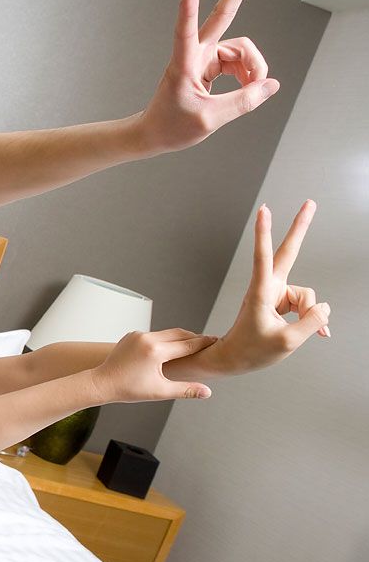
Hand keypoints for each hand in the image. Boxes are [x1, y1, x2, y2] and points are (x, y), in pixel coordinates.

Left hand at [93, 329, 216, 402]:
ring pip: (166, 333)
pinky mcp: (132, 335)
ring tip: (193, 344)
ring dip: (179, 338)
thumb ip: (186, 389)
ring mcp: (138, 335)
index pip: (187, 344)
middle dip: (194, 338)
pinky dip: (165, 339)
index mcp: (156, 351)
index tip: (217, 341)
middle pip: (179, 334)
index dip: (204, 343)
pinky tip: (171, 346)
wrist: (102, 383)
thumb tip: (207, 392)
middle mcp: (147, 338)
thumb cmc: (129, 389)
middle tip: (209, 341)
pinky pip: (154, 334)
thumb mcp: (160, 391)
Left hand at [137, 0, 278, 153]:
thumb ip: (243, 101)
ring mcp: (204, 56)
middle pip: (223, 14)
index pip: (185, 31)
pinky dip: (248, 75)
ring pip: (242, 49)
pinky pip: (240, 61)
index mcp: (183, 64)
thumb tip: (270, 84)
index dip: (188, 10)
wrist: (155, 134)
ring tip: (253, 90)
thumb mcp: (209, 119)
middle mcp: (195, 53)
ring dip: (253, 69)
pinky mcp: (211, 63)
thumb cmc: (171, 128)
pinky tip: (249, 88)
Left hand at [213, 201, 329, 373]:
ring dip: (309, 316)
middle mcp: (269, 287)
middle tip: (310, 202)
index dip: (265, 233)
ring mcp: (276, 293)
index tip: (264, 211)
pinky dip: (310, 319)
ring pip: (306, 297)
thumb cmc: (253, 351)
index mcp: (260, 292)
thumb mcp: (287, 342)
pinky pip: (305, 305)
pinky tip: (317, 333)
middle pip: (289, 252)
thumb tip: (325, 307)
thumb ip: (312, 322)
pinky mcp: (281, 300)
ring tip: (296, 334)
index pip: (264, 256)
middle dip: (301, 227)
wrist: (235, 359)